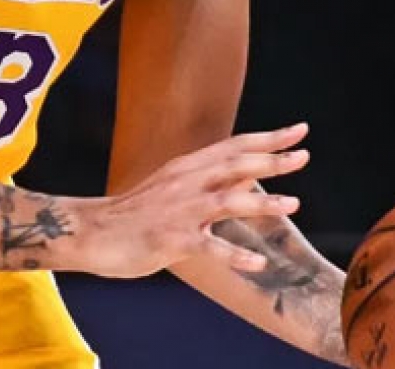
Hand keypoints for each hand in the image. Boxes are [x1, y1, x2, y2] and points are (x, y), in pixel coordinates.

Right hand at [68, 124, 310, 278]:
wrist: (90, 232)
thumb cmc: (133, 214)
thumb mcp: (172, 189)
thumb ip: (211, 183)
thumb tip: (251, 176)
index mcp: (185, 169)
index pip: (233, 147)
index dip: (268, 139)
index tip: (300, 130)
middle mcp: (184, 184)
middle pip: (234, 166)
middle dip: (272, 160)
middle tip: (304, 155)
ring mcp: (178, 212)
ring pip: (226, 202)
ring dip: (262, 202)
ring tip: (293, 203)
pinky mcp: (170, 240)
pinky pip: (208, 246)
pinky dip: (235, 254)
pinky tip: (258, 262)